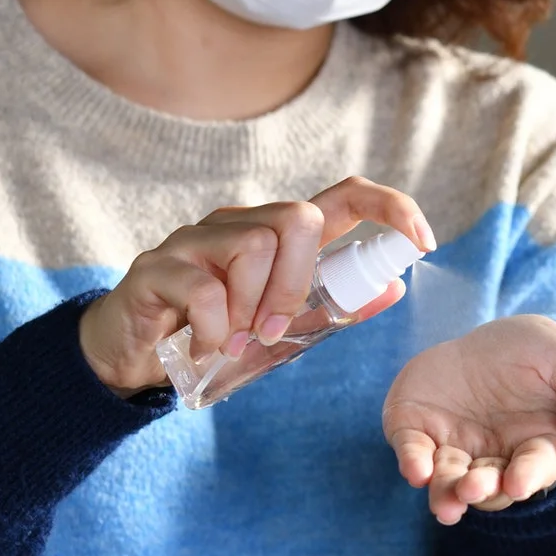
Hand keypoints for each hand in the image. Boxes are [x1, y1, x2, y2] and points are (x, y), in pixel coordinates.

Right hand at [80, 176, 434, 395]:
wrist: (133, 360)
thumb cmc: (216, 336)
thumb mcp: (284, 330)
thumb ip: (334, 309)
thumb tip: (394, 287)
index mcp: (279, 235)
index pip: (344, 195)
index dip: (390, 208)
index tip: (423, 241)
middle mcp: (239, 222)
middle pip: (296, 218)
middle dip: (297, 283)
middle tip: (273, 330)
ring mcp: (195, 238)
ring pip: (252, 247)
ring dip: (252, 309)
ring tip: (233, 342)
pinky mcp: (156, 265)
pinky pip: (205, 287)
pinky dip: (216, 329)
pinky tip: (208, 348)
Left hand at [382, 315, 555, 523]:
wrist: (489, 335)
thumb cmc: (539, 353)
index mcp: (535, 446)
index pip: (533, 468)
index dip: (525, 477)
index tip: (517, 484)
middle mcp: (493, 457)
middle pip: (488, 485)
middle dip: (481, 489)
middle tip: (473, 488)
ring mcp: (454, 447)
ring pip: (448, 481)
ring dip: (445, 494)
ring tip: (446, 503)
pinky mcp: (418, 431)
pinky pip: (413, 451)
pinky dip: (413, 462)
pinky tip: (416, 470)